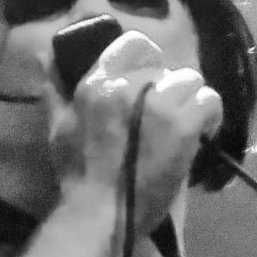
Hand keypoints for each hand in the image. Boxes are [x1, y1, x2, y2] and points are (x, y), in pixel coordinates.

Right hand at [50, 30, 222, 237]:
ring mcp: (160, 105)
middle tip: (165, 113)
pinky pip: (209, 102)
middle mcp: (130, 85)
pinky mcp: (184, 126)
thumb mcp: (57, 125)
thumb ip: (55, 88)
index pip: (135, 43)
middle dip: (168, 87)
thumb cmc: (77, 174)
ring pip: (191, 80)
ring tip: (185, 123)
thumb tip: (47, 55)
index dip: (148, 61)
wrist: (101, 213)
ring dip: (190, 100)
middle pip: (167, 66)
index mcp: (99, 81)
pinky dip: (209, 116)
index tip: (149, 83)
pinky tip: (201, 132)